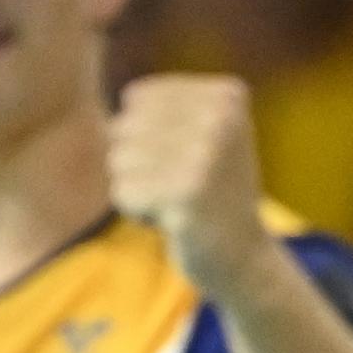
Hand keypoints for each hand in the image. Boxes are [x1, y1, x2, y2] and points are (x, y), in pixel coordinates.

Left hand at [105, 74, 270, 295]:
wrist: (244, 257)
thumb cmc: (211, 192)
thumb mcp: (199, 133)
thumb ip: (156, 108)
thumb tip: (108, 123)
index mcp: (226, 95)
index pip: (137, 97)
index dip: (146, 133)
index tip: (186, 156)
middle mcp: (221, 118)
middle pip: (124, 127)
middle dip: (139, 163)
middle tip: (181, 184)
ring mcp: (206, 156)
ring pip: (119, 160)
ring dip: (139, 188)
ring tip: (178, 201)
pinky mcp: (187, 195)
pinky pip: (123, 192)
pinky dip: (139, 212)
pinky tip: (175, 220)